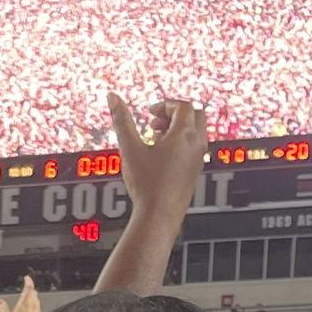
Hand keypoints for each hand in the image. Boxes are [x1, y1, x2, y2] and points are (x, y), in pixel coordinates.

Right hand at [0, 274, 41, 311]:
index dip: (28, 281)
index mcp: (25, 302)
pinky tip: (33, 309)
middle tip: (28, 286)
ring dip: (33, 296)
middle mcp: (33, 304)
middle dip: (30, 289)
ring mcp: (37, 310)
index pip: (28, 288)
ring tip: (31, 295)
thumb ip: (3, 308)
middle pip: (33, 292)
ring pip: (36, 299)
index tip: (27, 278)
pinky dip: (35, 304)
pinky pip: (38, 307)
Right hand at [108, 92, 206, 217]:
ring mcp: (199, 157)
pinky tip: (161, 156)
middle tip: (155, 122)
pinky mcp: (196, 170)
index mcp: (184, 134)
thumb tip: (112, 97)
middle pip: (195, 114)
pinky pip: (195, 146)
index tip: (149, 113)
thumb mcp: (130, 148)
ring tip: (156, 139)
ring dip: (178, 127)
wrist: (159, 215)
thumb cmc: (146, 183)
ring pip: (197, 130)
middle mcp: (196, 143)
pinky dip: (181, 142)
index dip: (165, 105)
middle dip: (175, 113)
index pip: (182, 106)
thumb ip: (121, 120)